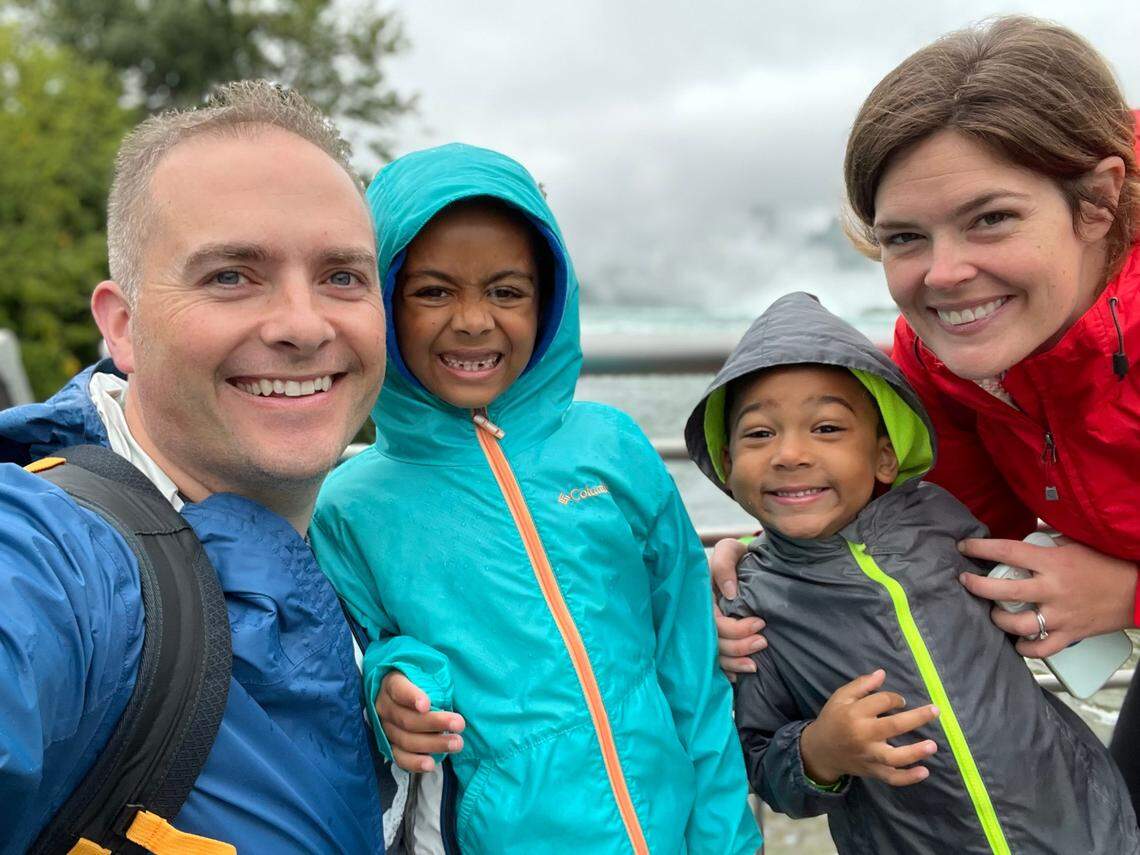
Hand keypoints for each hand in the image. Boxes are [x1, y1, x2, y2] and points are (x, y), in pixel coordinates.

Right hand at [376, 670, 465, 772]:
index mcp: (392, 684)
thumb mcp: (426, 674)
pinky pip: (400, 758)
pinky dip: (414, 763)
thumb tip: (452, 692)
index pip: (399, 689)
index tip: (426, 705)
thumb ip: (434, 681)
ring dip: (433, 744)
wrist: (406, 697)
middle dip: (434, 723)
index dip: (412, 697)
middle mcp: (385, 707)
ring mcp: (386, 729)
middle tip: (459, 724)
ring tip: (456, 743)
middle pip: (407, 719)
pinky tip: (430, 764)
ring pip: (406, 740)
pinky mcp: (390, 746)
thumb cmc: (422, 683)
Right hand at [709, 538, 765, 677]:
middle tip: (763, 642)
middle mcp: (702, 616)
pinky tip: (739, 674)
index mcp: (702, 597)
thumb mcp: (730, 550)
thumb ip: (725, 564)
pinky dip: (727, 670)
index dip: (736, 629)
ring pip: (715, 656)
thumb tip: (729, 593)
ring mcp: (707, 629)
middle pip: (715, 642)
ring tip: (756, 665)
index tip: (760, 623)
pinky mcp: (717, 638)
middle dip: (739, 647)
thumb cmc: (738, 556)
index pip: (714, 622)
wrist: (748, 562)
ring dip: (735, 663)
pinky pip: (716, 662)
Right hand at [799, 669, 938, 787]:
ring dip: (915, 752)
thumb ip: (861, 685)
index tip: (900, 701)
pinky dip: (908, 778)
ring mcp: (869, 756)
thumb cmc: (833, 720)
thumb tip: (882, 674)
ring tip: (932, 746)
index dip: (895, 698)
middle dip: (917, 718)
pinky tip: (924, 772)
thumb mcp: (840, 697)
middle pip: (893, 726)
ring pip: (894, 757)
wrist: (820, 751)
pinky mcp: (872, 771)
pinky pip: (891, 778)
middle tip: (935, 711)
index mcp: (854, 714)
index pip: (882, 702)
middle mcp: (863, 735)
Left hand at [958, 536, 1137, 657]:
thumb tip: (1021, 532)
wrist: (1138, 590)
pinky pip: (1041, 648)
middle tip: (966, 582)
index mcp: (1053, 561)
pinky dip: (1025, 648)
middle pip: (1004, 591)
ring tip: (994, 612)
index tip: (964, 547)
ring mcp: (1061, 615)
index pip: (1008, 551)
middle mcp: (1053, 589)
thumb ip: (1045, 539)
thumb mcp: (1074, 543)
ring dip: (999, 619)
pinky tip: (1017, 641)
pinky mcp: (1070, 634)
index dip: (981, 549)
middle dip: (977, 586)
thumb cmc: (1106, 563)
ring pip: (1018, 624)